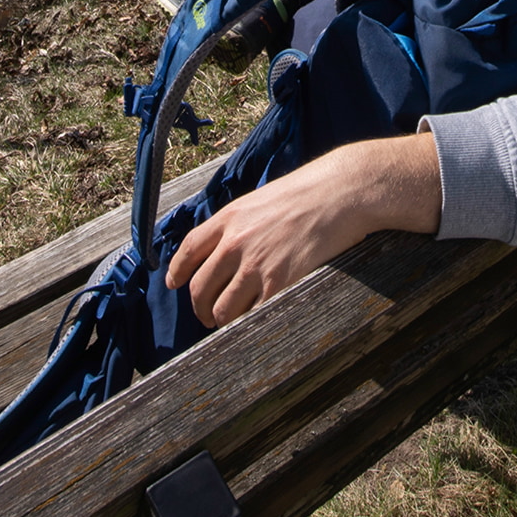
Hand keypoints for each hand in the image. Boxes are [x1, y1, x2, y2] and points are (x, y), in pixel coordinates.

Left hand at [166, 133, 441, 327]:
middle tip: (208, 317)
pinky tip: (255, 324)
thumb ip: (243, 222)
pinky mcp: (279, 282)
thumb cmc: (311, 191)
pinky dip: (250, 324)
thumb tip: (233, 245)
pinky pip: (253, 314)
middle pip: (200, 287)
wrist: (341, 192)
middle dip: (200, 307)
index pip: (189, 249)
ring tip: (231, 325)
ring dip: (223, 321)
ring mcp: (255, 264)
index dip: (177, 270)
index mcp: (229, 217)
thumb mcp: (264, 198)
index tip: (174, 283)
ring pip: (222, 309)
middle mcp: (235, 242)